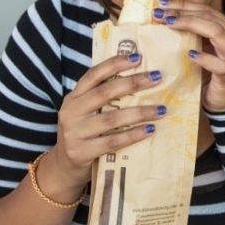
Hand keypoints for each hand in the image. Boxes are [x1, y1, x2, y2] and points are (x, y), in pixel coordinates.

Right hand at [53, 53, 165, 187]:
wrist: (64, 166)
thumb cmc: (84, 133)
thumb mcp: (86, 111)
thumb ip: (104, 97)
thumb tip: (142, 78)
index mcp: (74, 97)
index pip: (93, 75)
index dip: (114, 64)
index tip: (138, 57)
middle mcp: (71, 112)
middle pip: (104, 93)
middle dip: (133, 83)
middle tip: (157, 78)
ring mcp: (74, 133)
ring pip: (111, 119)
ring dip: (139, 112)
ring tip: (161, 109)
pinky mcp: (81, 152)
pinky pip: (112, 142)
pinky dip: (133, 135)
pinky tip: (149, 129)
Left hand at [154, 0, 224, 112]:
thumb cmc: (213, 73)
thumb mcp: (204, 49)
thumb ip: (194, 34)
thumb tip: (164, 16)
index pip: (207, 10)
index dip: (184, 4)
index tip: (161, 2)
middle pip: (211, 17)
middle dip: (184, 12)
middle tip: (160, 12)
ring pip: (217, 33)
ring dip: (192, 25)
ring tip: (170, 24)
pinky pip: (219, 64)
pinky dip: (204, 58)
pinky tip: (190, 54)